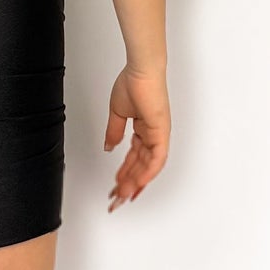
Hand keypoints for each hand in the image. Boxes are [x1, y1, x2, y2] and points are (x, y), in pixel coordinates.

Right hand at [103, 66, 169, 211]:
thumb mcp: (117, 113)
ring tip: (123, 195)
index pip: (135, 158)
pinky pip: (156, 158)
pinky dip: (147, 172)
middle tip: (117, 198)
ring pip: (148, 166)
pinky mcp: (160, 132)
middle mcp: (153, 135)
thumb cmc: (133, 83)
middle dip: (128, 183)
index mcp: (144, 130)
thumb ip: (113, 132)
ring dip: (135, 182)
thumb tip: (109, 147)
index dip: (126, 173)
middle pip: (141, 166)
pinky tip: (137, 183)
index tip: (117, 186)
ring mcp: (158, 135)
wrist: (141, 70)